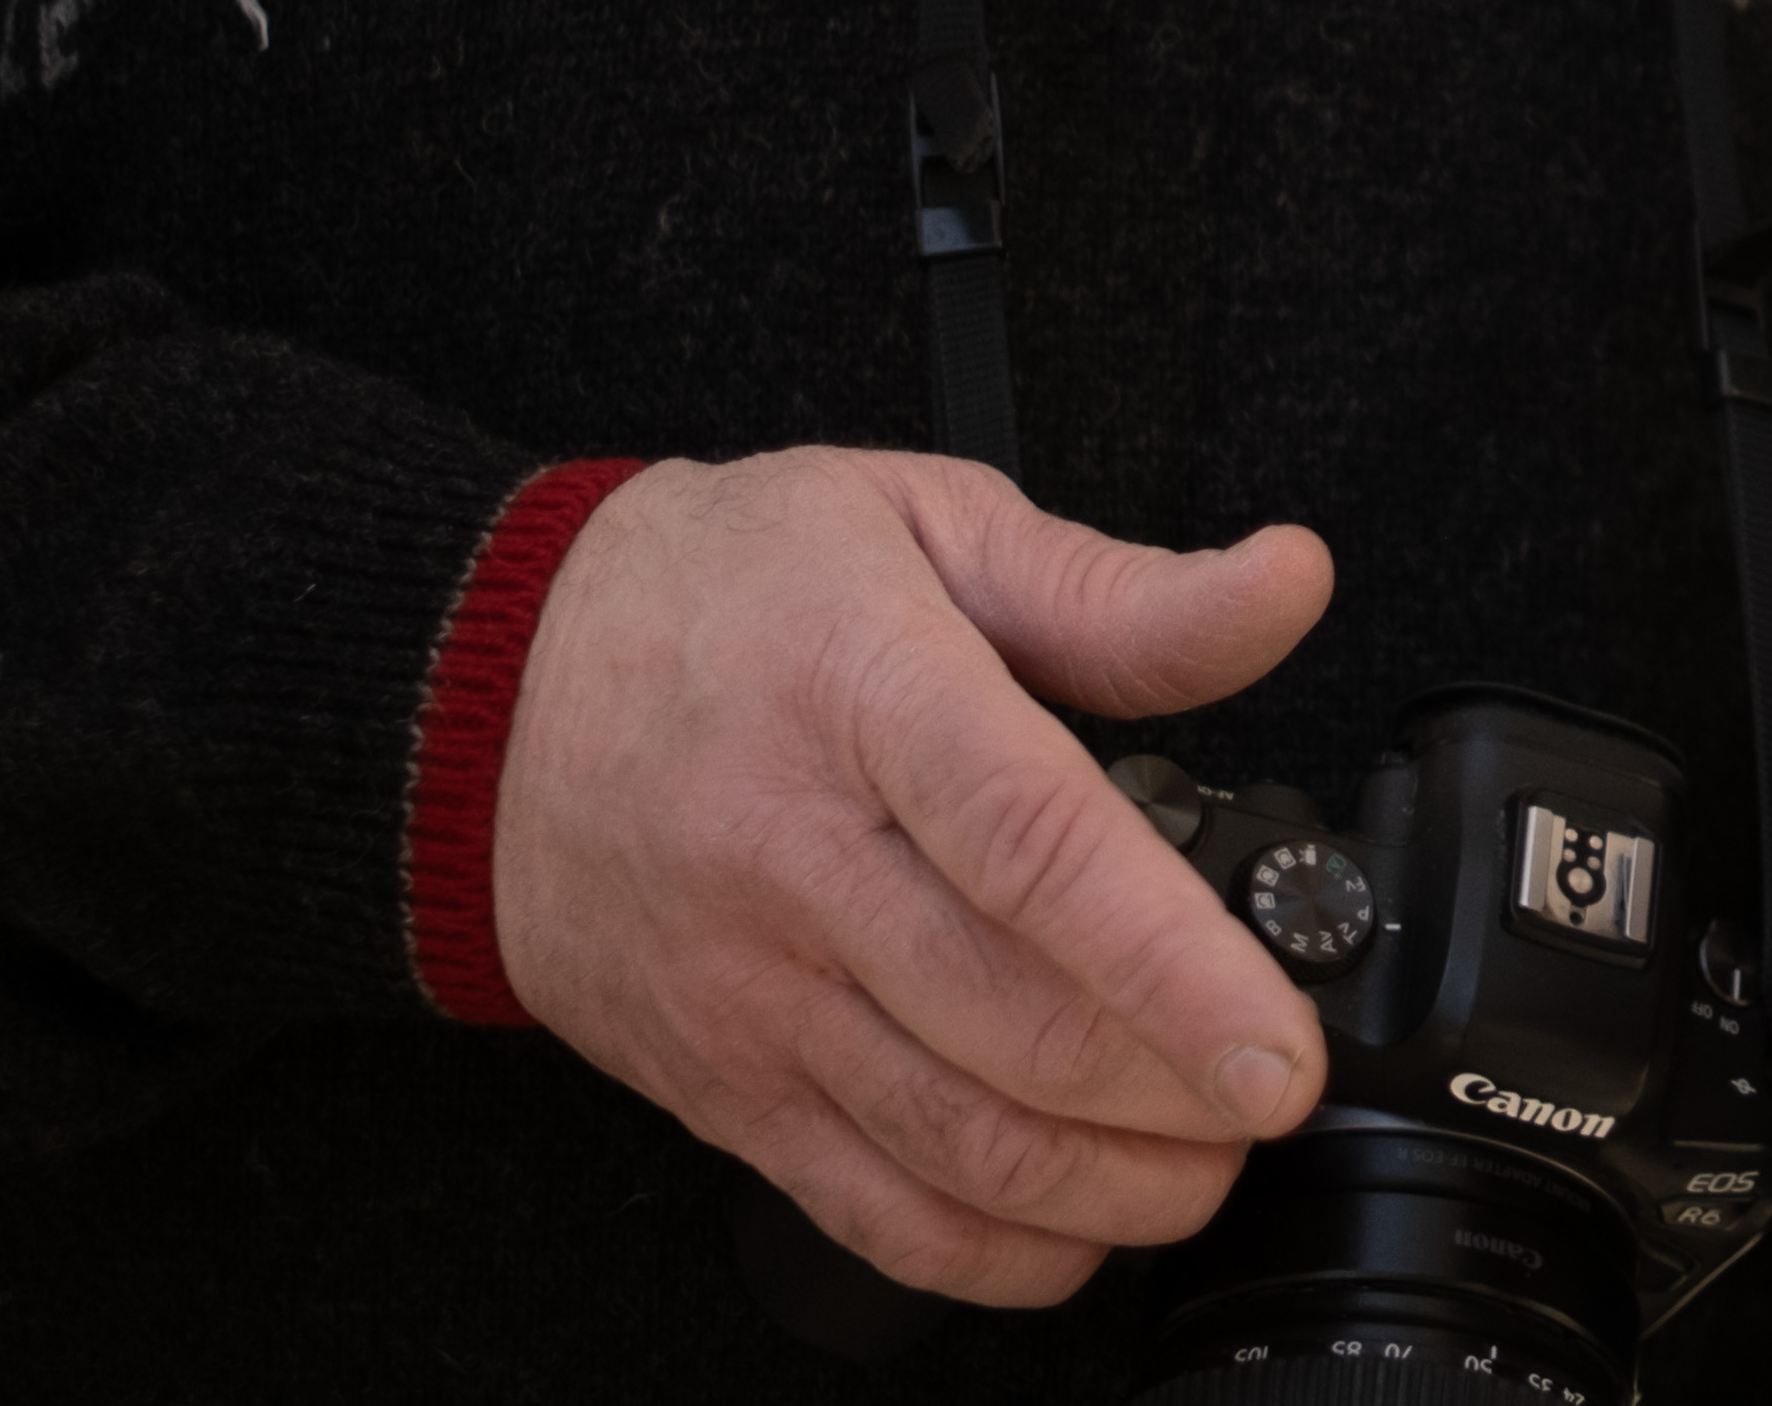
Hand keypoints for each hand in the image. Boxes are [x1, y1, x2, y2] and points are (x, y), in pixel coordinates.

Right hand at [492, 450, 1336, 1306]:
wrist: (484, 695)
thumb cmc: (727, 594)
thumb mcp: (926, 520)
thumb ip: (1120, 589)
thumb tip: (1287, 585)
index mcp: (870, 698)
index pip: (1031, 848)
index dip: (1170, 964)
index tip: (1276, 1044)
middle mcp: (799, 864)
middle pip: (1011, 1025)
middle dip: (1174, 1096)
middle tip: (1271, 1095)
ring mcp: (751, 995)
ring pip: (950, 1142)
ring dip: (1104, 1185)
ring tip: (1206, 1167)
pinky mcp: (717, 1086)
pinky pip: (863, 1207)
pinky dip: (989, 1251)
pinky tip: (1076, 1225)